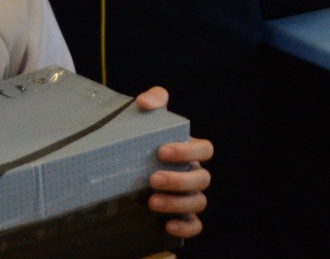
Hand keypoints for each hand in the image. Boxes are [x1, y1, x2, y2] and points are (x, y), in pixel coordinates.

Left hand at [134, 87, 210, 238]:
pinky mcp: (181, 218)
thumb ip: (153, 100)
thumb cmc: (145, 142)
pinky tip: (167, 225)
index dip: (188, 151)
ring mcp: (189, 197)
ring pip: (199, 202)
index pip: (205, 150)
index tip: (162, 151)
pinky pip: (194, 226)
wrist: (124, 171)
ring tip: (151, 201)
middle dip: (179, 179)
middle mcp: (194, 175)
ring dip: (178, 202)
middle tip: (152, 178)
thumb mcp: (149, 118)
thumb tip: (145, 103)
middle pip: (203, 178)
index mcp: (191, 153)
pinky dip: (186, 227)